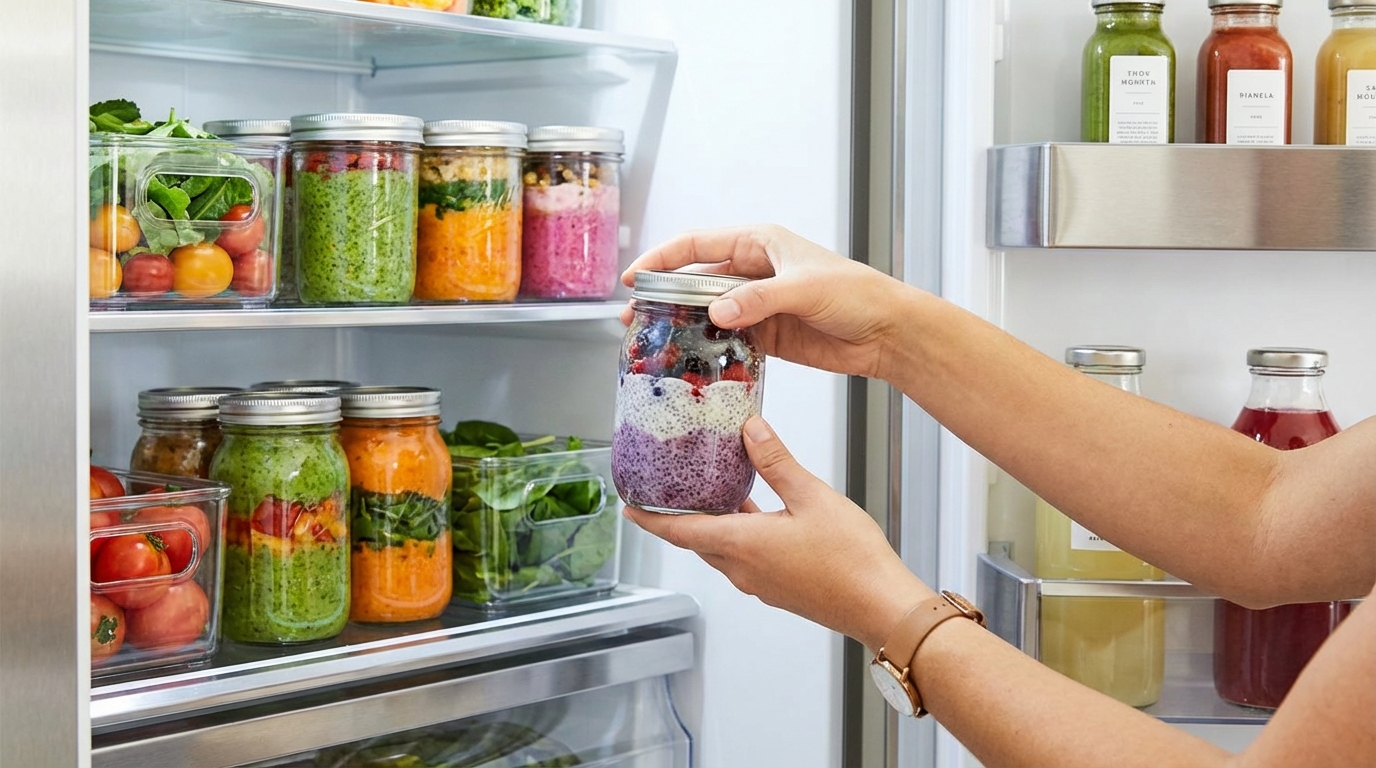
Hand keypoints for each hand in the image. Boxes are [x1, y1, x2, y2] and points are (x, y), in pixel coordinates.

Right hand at [620, 225, 910, 380]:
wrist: (887, 332)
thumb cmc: (856, 293)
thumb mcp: (805, 289)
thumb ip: (759, 300)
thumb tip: (718, 313)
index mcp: (759, 243)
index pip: (697, 245)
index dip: (662, 259)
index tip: (636, 278)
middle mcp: (753, 270)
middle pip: (696, 281)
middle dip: (664, 298)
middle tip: (635, 319)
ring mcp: (758, 304)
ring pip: (708, 313)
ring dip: (683, 326)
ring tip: (653, 344)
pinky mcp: (766, 335)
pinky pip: (727, 340)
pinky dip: (708, 350)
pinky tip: (690, 362)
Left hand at [624, 415, 932, 648]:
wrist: (882, 608)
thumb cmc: (852, 561)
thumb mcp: (812, 497)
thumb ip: (777, 462)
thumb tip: (751, 430)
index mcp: (743, 546)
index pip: (680, 532)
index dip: (650, 519)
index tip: (629, 507)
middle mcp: (745, 570)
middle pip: (698, 542)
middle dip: (678, 519)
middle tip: (666, 494)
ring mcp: (763, 584)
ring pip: (723, 550)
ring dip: (713, 525)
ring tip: (712, 494)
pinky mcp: (782, 589)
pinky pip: (746, 559)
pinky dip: (739, 535)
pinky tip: (757, 515)